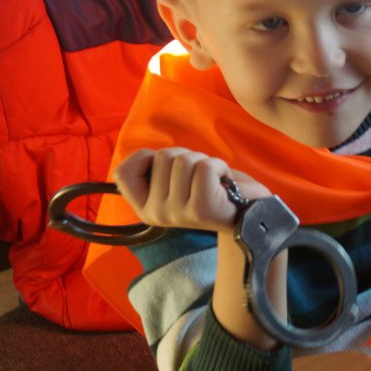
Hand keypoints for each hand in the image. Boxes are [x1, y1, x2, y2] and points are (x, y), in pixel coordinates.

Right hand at [113, 147, 268, 234]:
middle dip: (187, 156)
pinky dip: (219, 166)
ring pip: (183, 160)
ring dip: (205, 161)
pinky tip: (225, 183)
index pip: (122, 173)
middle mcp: (156, 214)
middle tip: (201, 176)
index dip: (144, 157)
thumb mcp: (176, 182)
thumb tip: (141, 157)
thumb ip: (157, 171)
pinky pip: (204, 167)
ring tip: (213, 180)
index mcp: (145, 208)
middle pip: (161, 156)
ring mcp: (177, 213)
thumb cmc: (212, 190)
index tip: (168, 165)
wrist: (248, 215)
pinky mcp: (200, 209)